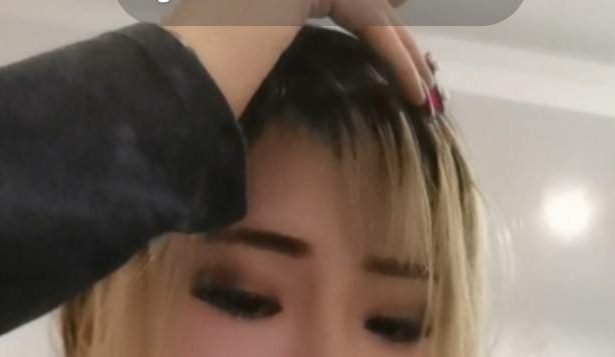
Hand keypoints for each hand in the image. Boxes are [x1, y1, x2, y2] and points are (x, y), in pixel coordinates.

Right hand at [153, 0, 434, 114]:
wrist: (187, 79)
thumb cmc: (205, 86)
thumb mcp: (256, 61)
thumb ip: (282, 41)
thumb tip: (317, 56)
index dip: (376, 25)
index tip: (405, 61)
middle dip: (398, 37)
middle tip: (426, 76)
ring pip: (367, 4)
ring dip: (404, 49)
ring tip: (427, 91)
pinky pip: (364, 13)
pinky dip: (393, 51)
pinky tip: (413, 87)